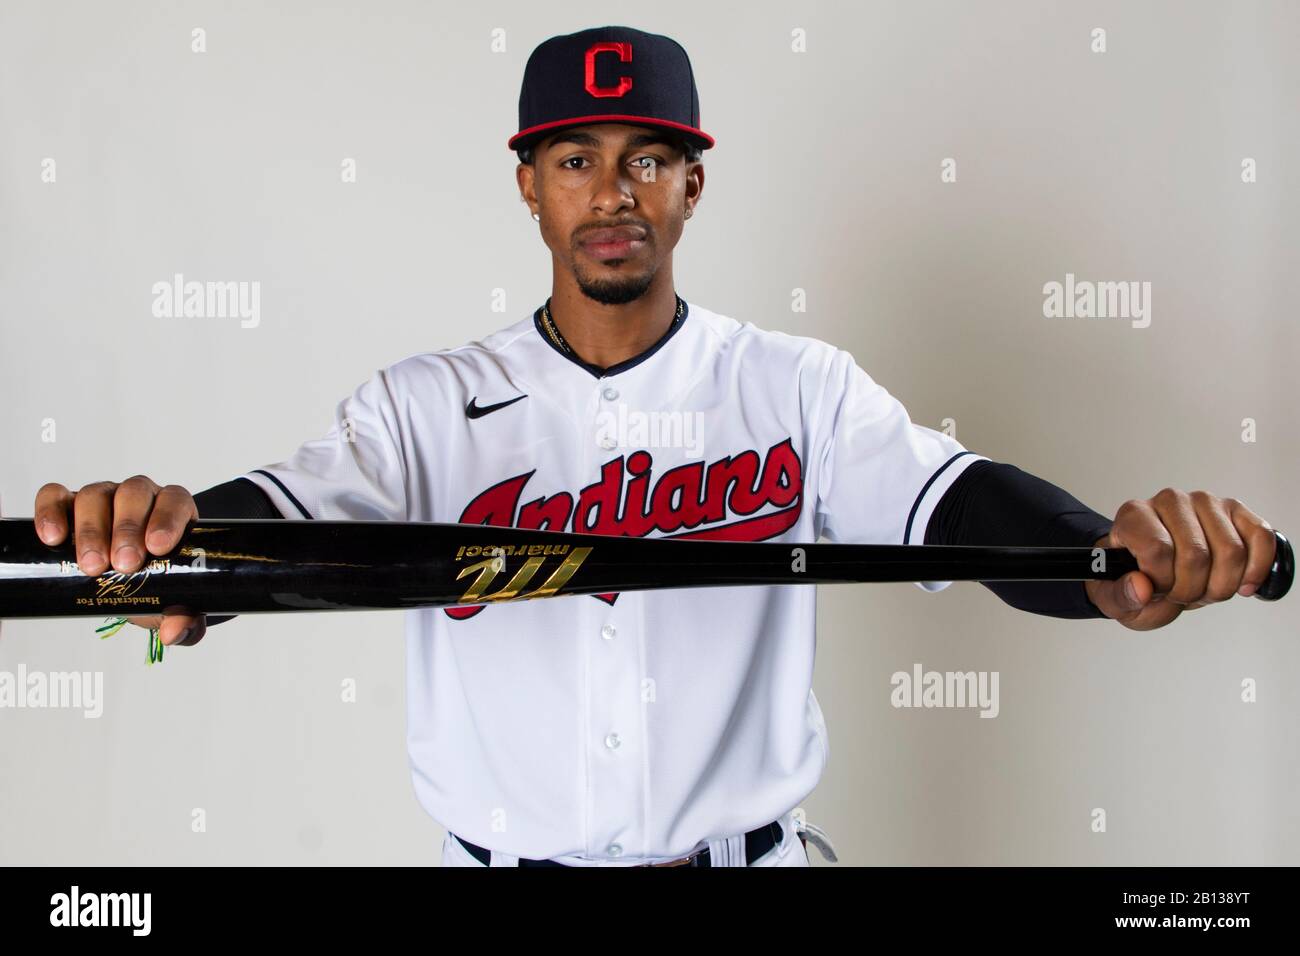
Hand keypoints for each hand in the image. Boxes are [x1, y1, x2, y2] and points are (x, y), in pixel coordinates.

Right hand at [33, 476, 206, 646]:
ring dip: (91, 529)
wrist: (128, 584)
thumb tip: (173, 632)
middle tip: (122, 565)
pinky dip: (51, 511)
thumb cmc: (156, 584)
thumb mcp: (173, 602)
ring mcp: (103, 497)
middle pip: (133, 494)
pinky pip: (55, 496)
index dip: (167, 518)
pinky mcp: (67, 504)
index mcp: (173, 510)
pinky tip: (52, 538)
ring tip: (91, 565)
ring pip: (95, 494)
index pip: (174, 501)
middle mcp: (140, 498)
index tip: (158, 547)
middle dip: (127, 529)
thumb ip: (183, 619)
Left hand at [1084, 488, 1276, 630]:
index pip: (1158, 550)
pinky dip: (1257, 568)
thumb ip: (1120, 597)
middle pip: (1197, 555)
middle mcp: (1169, 501)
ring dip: (1222, 584)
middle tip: (1181, 593)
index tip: (1157, 589)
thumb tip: (1141, 588)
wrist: (1151, 571)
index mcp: (1134, 516)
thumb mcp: (1115, 600)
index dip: (1163, 582)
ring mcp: (1205, 503)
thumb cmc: (1134, 579)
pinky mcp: (1235, 511)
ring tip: (1203, 586)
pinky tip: (1242, 582)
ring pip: (1231, 552)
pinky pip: (1261, 537)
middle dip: (1193, 590)